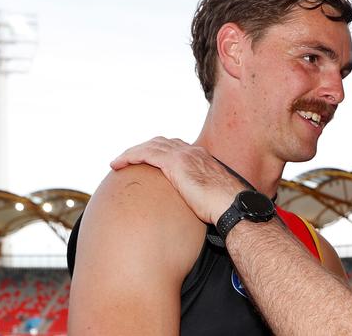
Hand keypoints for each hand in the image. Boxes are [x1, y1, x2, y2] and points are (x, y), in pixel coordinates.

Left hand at [110, 137, 244, 223]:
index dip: (158, 152)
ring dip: (132, 152)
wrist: (233, 206)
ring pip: (149, 146)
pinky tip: (119, 164)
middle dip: (142, 149)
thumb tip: (197, 206)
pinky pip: (145, 154)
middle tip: (128, 159)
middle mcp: (192, 152)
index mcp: (202, 158)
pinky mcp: (175, 164)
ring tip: (118, 162)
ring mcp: (184, 156)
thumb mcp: (212, 196)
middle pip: (160, 143)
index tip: (147, 160)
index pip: (175, 148)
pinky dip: (130, 156)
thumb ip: (202, 194)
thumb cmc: (226, 207)